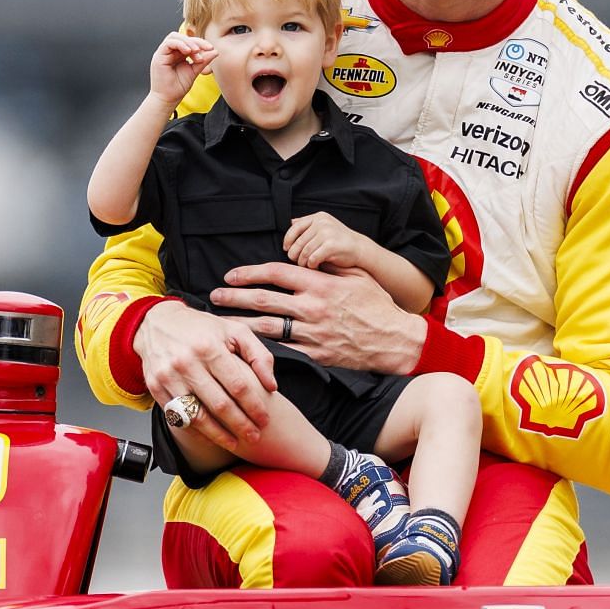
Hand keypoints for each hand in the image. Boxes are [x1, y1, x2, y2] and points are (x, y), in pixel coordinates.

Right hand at [136, 300, 276, 450]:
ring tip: (235, 443)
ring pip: (197, 416)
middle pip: (219, 404)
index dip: (254, 406)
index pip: (238, 386)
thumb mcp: (236, 331)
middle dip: (240, 425)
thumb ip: (259, 355)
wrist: (156, 322)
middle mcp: (187, 363)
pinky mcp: (155, 387)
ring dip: (219, 435)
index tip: (265, 419)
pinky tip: (211, 437)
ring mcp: (168, 377)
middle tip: (255, 436)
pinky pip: (177, 417)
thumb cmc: (202, 328)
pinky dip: (195, 431)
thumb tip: (272, 385)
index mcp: (209, 348)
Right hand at [149, 32, 216, 107]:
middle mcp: (170, 52)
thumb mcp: (194, 71)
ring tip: (197, 51)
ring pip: (174, 37)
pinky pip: (168, 43)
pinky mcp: (158, 56)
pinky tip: (188, 51)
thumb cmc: (178, 87)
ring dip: (188, 42)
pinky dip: (179, 44)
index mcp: (178, 55)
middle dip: (196, 41)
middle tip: (207, 48)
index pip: (189, 42)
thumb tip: (215, 51)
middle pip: (182, 37)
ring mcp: (163, 53)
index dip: (201, 43)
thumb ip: (203, 61)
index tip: (211, 49)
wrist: (168, 99)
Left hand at [213, 262, 427, 373]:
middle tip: (214, 296)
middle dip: (234, 297)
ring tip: (222, 322)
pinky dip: (262, 347)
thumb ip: (330, 265)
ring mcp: (312, 333)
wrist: (395, 340)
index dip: (249, 273)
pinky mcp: (315, 354)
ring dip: (241, 323)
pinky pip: (283, 349)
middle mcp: (312, 307)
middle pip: (264, 299)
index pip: (276, 273)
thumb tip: (308, 254)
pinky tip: (247, 345)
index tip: (231, 275)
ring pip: (267, 326)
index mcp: (320, 284)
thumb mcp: (357, 276)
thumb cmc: (378, 305)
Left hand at [284, 211, 369, 270]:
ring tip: (306, 265)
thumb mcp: (325, 226)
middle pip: (298, 242)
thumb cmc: (339, 240)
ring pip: (304, 252)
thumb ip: (309, 224)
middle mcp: (322, 223)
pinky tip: (315, 266)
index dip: (288, 239)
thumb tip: (290, 223)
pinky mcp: (331, 246)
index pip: (295, 227)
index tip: (287, 248)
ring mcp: (327, 233)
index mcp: (318, 217)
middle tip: (297, 261)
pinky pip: (313, 258)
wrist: (360, 248)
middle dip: (295, 255)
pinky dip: (311, 265)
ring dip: (303, 262)